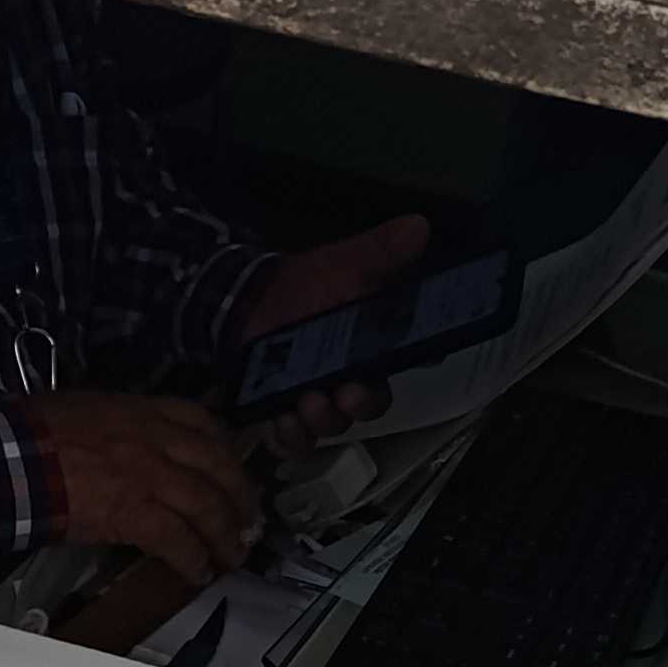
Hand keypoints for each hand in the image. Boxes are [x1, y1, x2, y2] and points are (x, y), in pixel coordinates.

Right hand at [24, 391, 261, 587]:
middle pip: (218, 466)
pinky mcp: (134, 512)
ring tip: (232, 556)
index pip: (201, 421)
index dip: (224, 449)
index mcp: (142, 410)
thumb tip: (131, 448)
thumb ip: (121, 426)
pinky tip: (198, 573)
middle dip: (241, 496)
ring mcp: (148, 475)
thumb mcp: (87, 410)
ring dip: (226, 535)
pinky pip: (177, 539)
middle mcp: (155, 439)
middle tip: (249, 521)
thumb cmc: (34, 432)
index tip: (231, 469)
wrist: (11, 457)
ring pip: (207, 505)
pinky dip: (193, 559)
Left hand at [234, 213, 431, 449]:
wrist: (248, 295)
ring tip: (305, 402)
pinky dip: (287, 436)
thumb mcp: (344, 264)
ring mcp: (311, 401)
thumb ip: (381, 251)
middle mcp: (344, 385)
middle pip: (362, 410)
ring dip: (320, 421)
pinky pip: (290, 441)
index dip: (382, 389)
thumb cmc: (303, 284)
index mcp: (366, 356)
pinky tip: (281, 420)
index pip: (387, 382)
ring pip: (328, 427)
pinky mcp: (279, 412)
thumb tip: (419, 225)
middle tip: (343, 394)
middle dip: (356, 407)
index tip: (369, 383)